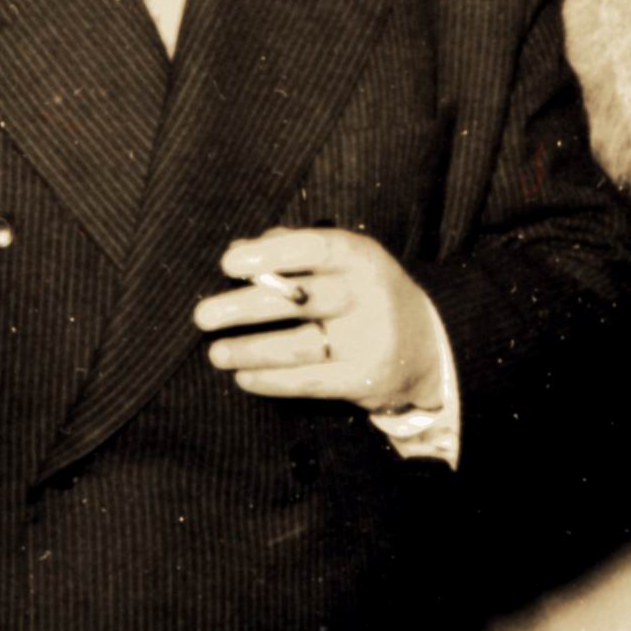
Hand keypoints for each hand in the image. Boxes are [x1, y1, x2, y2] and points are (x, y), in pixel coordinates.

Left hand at [196, 227, 442, 409]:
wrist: (427, 344)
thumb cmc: (365, 293)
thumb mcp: (343, 262)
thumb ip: (292, 250)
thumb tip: (240, 250)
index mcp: (362, 258)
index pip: (315, 248)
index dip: (271, 254)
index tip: (228, 264)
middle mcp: (368, 296)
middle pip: (300, 300)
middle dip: (245, 308)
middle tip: (203, 315)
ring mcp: (369, 340)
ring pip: (299, 346)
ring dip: (251, 350)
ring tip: (216, 352)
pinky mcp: (364, 380)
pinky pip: (310, 383)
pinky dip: (271, 381)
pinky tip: (243, 377)